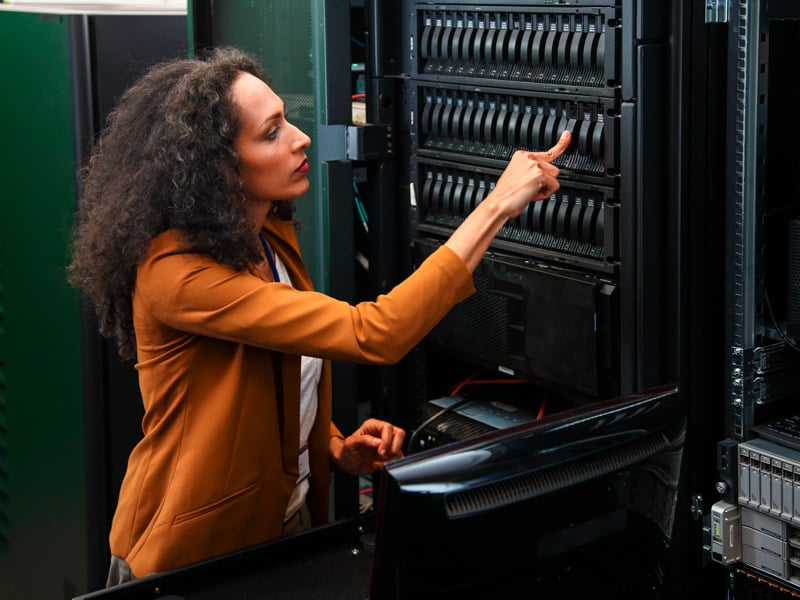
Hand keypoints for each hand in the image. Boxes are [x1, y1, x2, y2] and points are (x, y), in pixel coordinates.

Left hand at [330, 418, 405, 475]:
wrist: (347, 463)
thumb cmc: (347, 451)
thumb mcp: (350, 445)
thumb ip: (363, 440)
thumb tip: (378, 442)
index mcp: (373, 426)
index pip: (387, 428)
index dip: (387, 440)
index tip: (381, 451)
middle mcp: (382, 433)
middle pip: (399, 434)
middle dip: (393, 447)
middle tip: (383, 457)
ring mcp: (387, 443)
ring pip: (400, 446)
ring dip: (392, 457)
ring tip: (379, 461)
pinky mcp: (389, 454)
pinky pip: (398, 457)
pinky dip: (391, 463)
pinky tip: (380, 464)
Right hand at [443, 130, 571, 270]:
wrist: (499, 203)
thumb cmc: (506, 195)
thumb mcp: (518, 177)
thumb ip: (531, 172)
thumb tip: (546, 176)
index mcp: (522, 156)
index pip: (547, 151)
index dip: (561, 144)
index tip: (567, 135)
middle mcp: (528, 158)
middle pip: (553, 168)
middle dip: (545, 181)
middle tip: (530, 189)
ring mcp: (534, 165)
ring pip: (555, 177)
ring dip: (545, 188)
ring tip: (530, 192)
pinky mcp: (539, 174)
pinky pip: (554, 186)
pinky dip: (545, 194)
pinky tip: (532, 195)